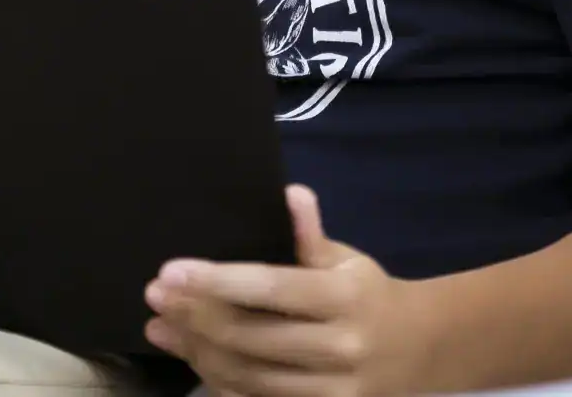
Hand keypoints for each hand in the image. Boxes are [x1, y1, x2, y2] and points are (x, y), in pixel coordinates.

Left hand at [143, 185, 422, 396]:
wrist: (417, 351)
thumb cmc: (367, 294)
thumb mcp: (346, 258)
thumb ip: (310, 234)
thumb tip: (290, 194)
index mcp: (344, 296)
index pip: (270, 288)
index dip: (216, 281)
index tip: (169, 271)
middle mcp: (339, 346)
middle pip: (249, 336)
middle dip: (193, 316)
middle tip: (154, 296)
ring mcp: (331, 389)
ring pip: (246, 376)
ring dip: (195, 351)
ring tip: (160, 327)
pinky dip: (219, 382)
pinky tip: (192, 357)